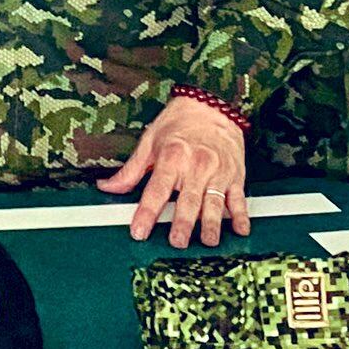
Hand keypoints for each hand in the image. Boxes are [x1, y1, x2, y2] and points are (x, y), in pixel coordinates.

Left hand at [98, 95, 251, 247]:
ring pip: (215, 202)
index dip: (147, 212)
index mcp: (172, 157)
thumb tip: (107, 187)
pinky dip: (241, 216)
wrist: (213, 106)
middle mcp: (196, 165)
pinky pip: (239, 199)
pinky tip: (240, 230)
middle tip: (177, 242)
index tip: (139, 231)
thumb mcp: (150, 142)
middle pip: (188, 199)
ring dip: (212, 224)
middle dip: (183, 222)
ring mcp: (218, 172)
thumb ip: (131, 170)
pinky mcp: (236, 176)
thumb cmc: (179, 124)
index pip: (156, 190)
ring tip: (207, 241)